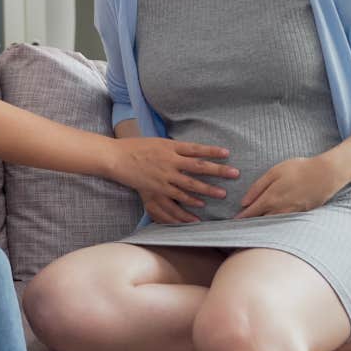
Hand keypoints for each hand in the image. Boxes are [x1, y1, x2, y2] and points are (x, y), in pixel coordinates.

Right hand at [110, 138, 237, 224]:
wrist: (116, 157)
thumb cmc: (136, 148)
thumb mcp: (158, 143)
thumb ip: (175, 149)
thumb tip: (192, 153)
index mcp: (170, 147)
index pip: (196, 148)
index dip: (212, 150)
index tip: (227, 152)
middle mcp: (170, 161)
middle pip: (198, 166)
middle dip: (218, 171)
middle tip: (234, 174)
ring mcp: (164, 176)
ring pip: (190, 184)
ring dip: (207, 190)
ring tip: (222, 194)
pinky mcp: (157, 189)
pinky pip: (176, 198)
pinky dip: (189, 203)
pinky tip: (200, 207)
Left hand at [235, 155, 342, 218]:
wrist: (326, 175)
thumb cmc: (299, 169)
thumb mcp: (275, 172)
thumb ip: (258, 187)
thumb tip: (244, 202)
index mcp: (271, 198)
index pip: (252, 212)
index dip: (241, 218)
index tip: (233, 223)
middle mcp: (280, 210)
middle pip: (261, 221)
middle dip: (250, 225)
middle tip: (240, 229)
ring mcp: (291, 214)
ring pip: (272, 224)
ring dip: (262, 226)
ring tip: (253, 228)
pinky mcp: (301, 215)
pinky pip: (284, 222)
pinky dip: (276, 225)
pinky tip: (272, 224)